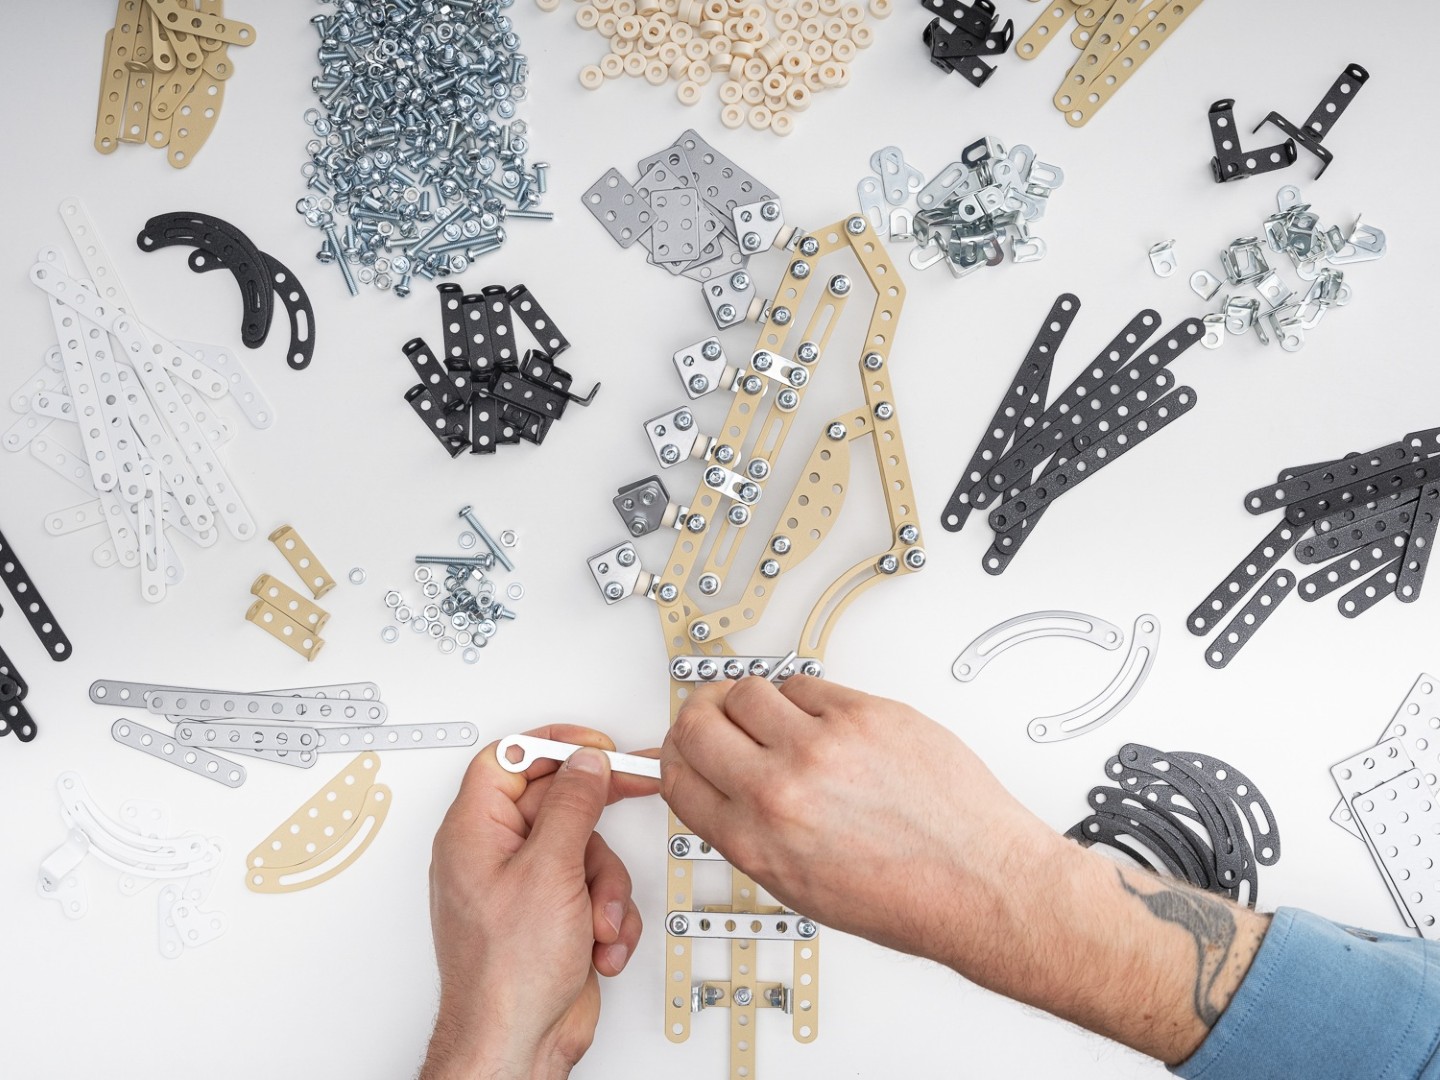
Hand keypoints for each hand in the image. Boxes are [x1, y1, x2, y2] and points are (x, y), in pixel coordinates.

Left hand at [420, 725, 657, 1079]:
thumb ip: (571, 807)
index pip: (511, 759)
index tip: (596, 747)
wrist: (516, 1045)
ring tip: (598, 920)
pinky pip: (593, 891)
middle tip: (637, 785)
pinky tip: (597, 944)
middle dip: (597, 823)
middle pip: (559, 803)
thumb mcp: (549, 872)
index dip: (555, 745)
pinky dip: (606, 917)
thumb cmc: (507, 973)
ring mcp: (525, 887)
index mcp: (475, 832)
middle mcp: (496, 854)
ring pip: (586, 851)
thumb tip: (583, 764)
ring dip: (606, 888)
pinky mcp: (552, 916)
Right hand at [659, 677, 1269, 1064]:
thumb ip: (749, 833)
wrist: (982, 885)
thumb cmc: (906, 898)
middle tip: (713, 718)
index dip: (672, 757)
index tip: (683, 749)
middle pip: (697, 721)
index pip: (676, 775)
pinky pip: (806, 683)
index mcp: (755, 841)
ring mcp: (823, 745)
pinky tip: (818, 717)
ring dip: (748, 700)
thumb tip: (720, 793)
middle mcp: (780, 789)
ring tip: (771, 717)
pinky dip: (802, 695)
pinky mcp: (866, 713)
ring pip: (746, 690)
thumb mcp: (798, 886)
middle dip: (699, 717)